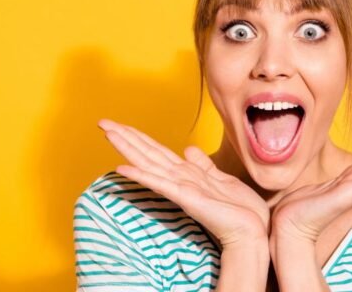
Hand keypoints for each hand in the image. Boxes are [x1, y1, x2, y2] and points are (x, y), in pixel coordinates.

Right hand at [98, 119, 269, 247]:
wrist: (250, 229)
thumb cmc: (238, 208)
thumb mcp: (221, 178)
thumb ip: (202, 164)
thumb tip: (188, 149)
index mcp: (187, 173)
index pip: (156, 150)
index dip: (137, 136)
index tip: (119, 124)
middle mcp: (179, 178)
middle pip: (146, 153)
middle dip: (125, 137)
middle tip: (102, 122)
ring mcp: (180, 188)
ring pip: (148, 163)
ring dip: (128, 148)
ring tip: (108, 133)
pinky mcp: (185, 197)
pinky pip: (159, 183)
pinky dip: (141, 175)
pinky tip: (123, 168)